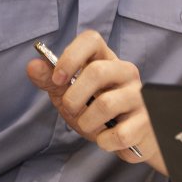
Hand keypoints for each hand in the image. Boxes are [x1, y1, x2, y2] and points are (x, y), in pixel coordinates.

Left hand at [27, 30, 165, 174]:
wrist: (128, 140)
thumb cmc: (97, 113)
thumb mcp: (71, 95)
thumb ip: (52, 81)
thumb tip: (32, 65)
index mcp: (106, 60)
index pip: (91, 39)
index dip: (70, 56)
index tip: (57, 78)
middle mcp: (126, 72)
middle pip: (96, 71)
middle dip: (73, 98)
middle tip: (72, 110)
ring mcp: (140, 94)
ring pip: (106, 104)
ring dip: (87, 123)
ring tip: (91, 127)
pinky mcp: (148, 119)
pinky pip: (119, 133)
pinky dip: (105, 141)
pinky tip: (109, 139)